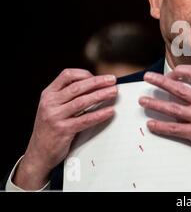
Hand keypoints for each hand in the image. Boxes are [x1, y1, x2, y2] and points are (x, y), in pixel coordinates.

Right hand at [14, 69, 117, 189]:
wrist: (38, 153)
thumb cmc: (51, 127)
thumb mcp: (54, 107)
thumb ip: (69, 96)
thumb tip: (97, 86)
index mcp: (48, 94)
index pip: (67, 75)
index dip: (85, 74)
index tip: (100, 77)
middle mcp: (50, 103)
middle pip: (77, 87)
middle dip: (98, 82)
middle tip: (112, 81)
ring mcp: (55, 116)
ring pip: (82, 102)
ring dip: (100, 95)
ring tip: (113, 92)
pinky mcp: (62, 130)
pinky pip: (85, 120)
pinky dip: (99, 114)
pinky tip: (109, 111)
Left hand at [139, 65, 190, 170]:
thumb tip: (188, 88)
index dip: (181, 71)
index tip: (171, 73)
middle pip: (178, 88)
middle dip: (160, 81)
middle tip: (148, 78)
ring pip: (172, 108)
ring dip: (155, 103)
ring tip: (143, 100)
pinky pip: (174, 128)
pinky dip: (161, 126)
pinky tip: (152, 123)